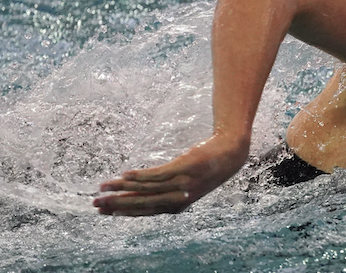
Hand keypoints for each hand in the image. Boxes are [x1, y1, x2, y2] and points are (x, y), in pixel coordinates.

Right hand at [93, 134, 248, 215]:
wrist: (229, 153)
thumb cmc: (203, 169)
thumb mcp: (183, 184)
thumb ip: (162, 190)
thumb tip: (136, 190)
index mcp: (176, 206)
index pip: (144, 212)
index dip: (122, 213)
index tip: (103, 212)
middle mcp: (178, 198)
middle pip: (142, 204)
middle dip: (116, 205)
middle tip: (96, 204)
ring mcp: (181, 184)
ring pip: (146, 190)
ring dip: (122, 188)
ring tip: (104, 186)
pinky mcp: (183, 169)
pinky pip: (156, 175)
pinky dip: (139, 176)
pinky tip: (125, 174)